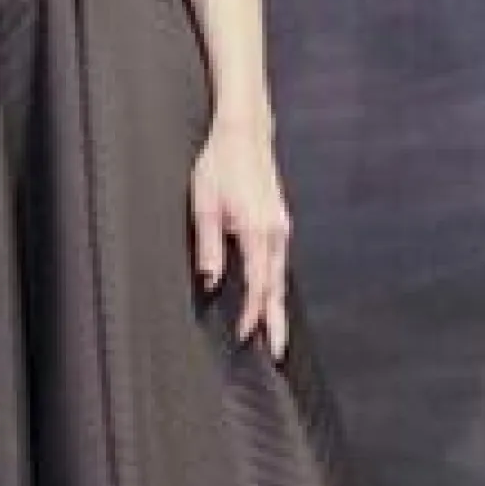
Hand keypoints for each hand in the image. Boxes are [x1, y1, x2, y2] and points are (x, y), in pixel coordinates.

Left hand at [190, 111, 290, 360]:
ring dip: (277, 305)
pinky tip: (270, 294)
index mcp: (256, 231)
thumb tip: (211, 283)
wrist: (244, 133)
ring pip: (281, 275)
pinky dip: (276, 283)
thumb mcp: (203, 205)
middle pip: (277, 287)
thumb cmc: (219, 164)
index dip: (253, 314)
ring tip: (274, 332)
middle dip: (276, 321)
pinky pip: (279, 261)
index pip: (258, 285)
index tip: (244, 336)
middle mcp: (275, 232)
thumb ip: (208, 247)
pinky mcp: (278, 221)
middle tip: (276, 352)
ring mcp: (280, 227)